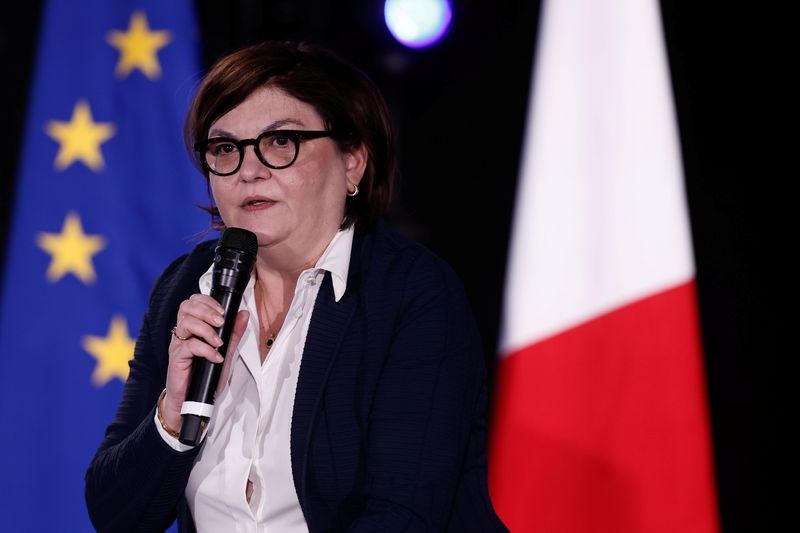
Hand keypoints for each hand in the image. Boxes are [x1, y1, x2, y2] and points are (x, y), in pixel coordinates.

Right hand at [161, 293, 248, 431]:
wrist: (192, 400)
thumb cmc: (206, 375)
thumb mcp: (225, 352)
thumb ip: (233, 333)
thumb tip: (243, 313)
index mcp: (193, 327)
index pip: (193, 302)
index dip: (207, 301)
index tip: (223, 312)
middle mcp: (183, 333)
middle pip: (186, 307)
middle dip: (207, 310)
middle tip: (221, 322)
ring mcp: (178, 344)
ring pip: (186, 323)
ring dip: (207, 329)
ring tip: (219, 342)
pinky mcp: (177, 358)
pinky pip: (190, 346)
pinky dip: (206, 349)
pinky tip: (215, 357)